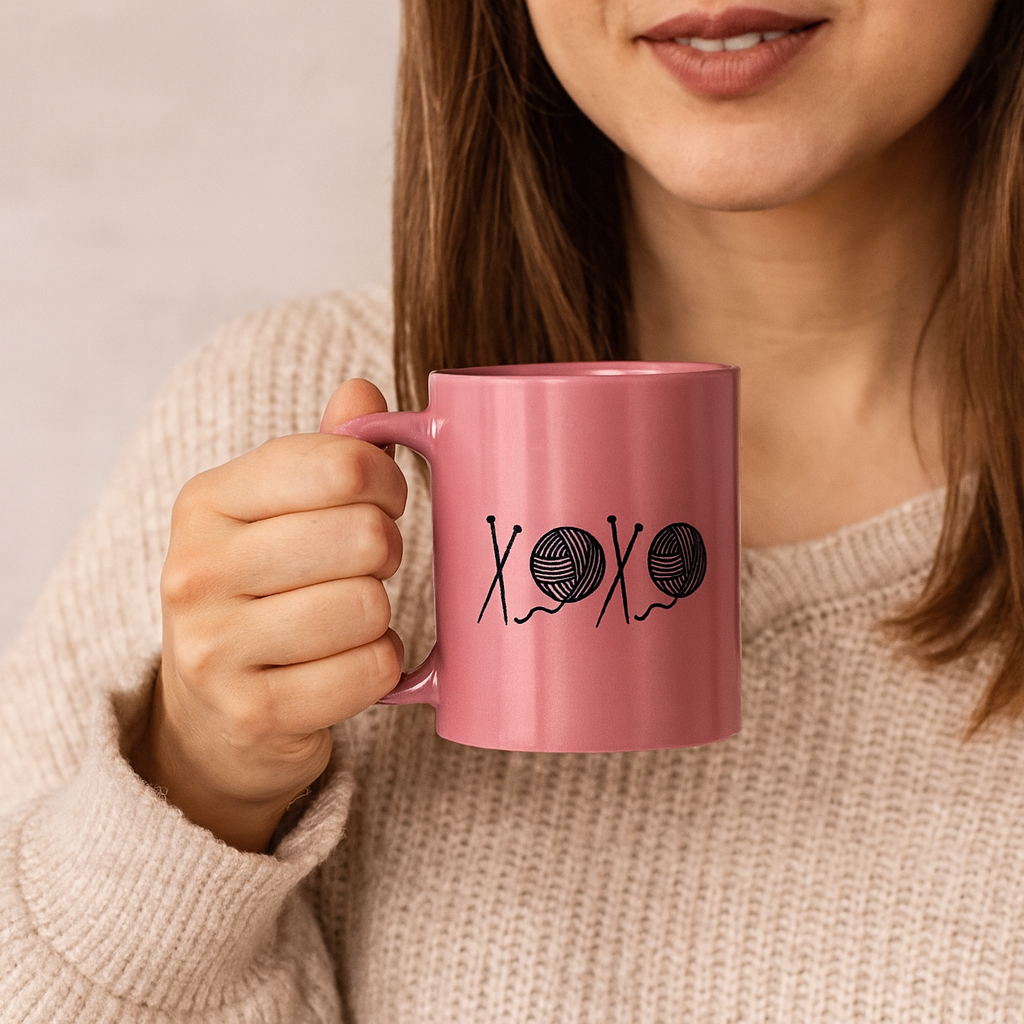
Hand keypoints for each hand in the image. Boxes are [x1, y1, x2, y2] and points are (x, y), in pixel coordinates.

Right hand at [130, 379, 405, 851]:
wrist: (214, 710)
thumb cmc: (265, 590)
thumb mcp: (280, 510)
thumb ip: (327, 451)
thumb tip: (363, 392)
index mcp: (207, 501)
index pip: (342, 465)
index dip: (386, 482)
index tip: (383, 500)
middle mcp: (196, 570)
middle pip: (366, 536)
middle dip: (386, 551)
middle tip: (367, 565)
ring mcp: (216, 648)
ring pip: (371, 606)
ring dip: (380, 613)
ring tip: (350, 616)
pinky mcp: (254, 712)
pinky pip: (372, 669)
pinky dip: (380, 664)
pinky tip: (347, 662)